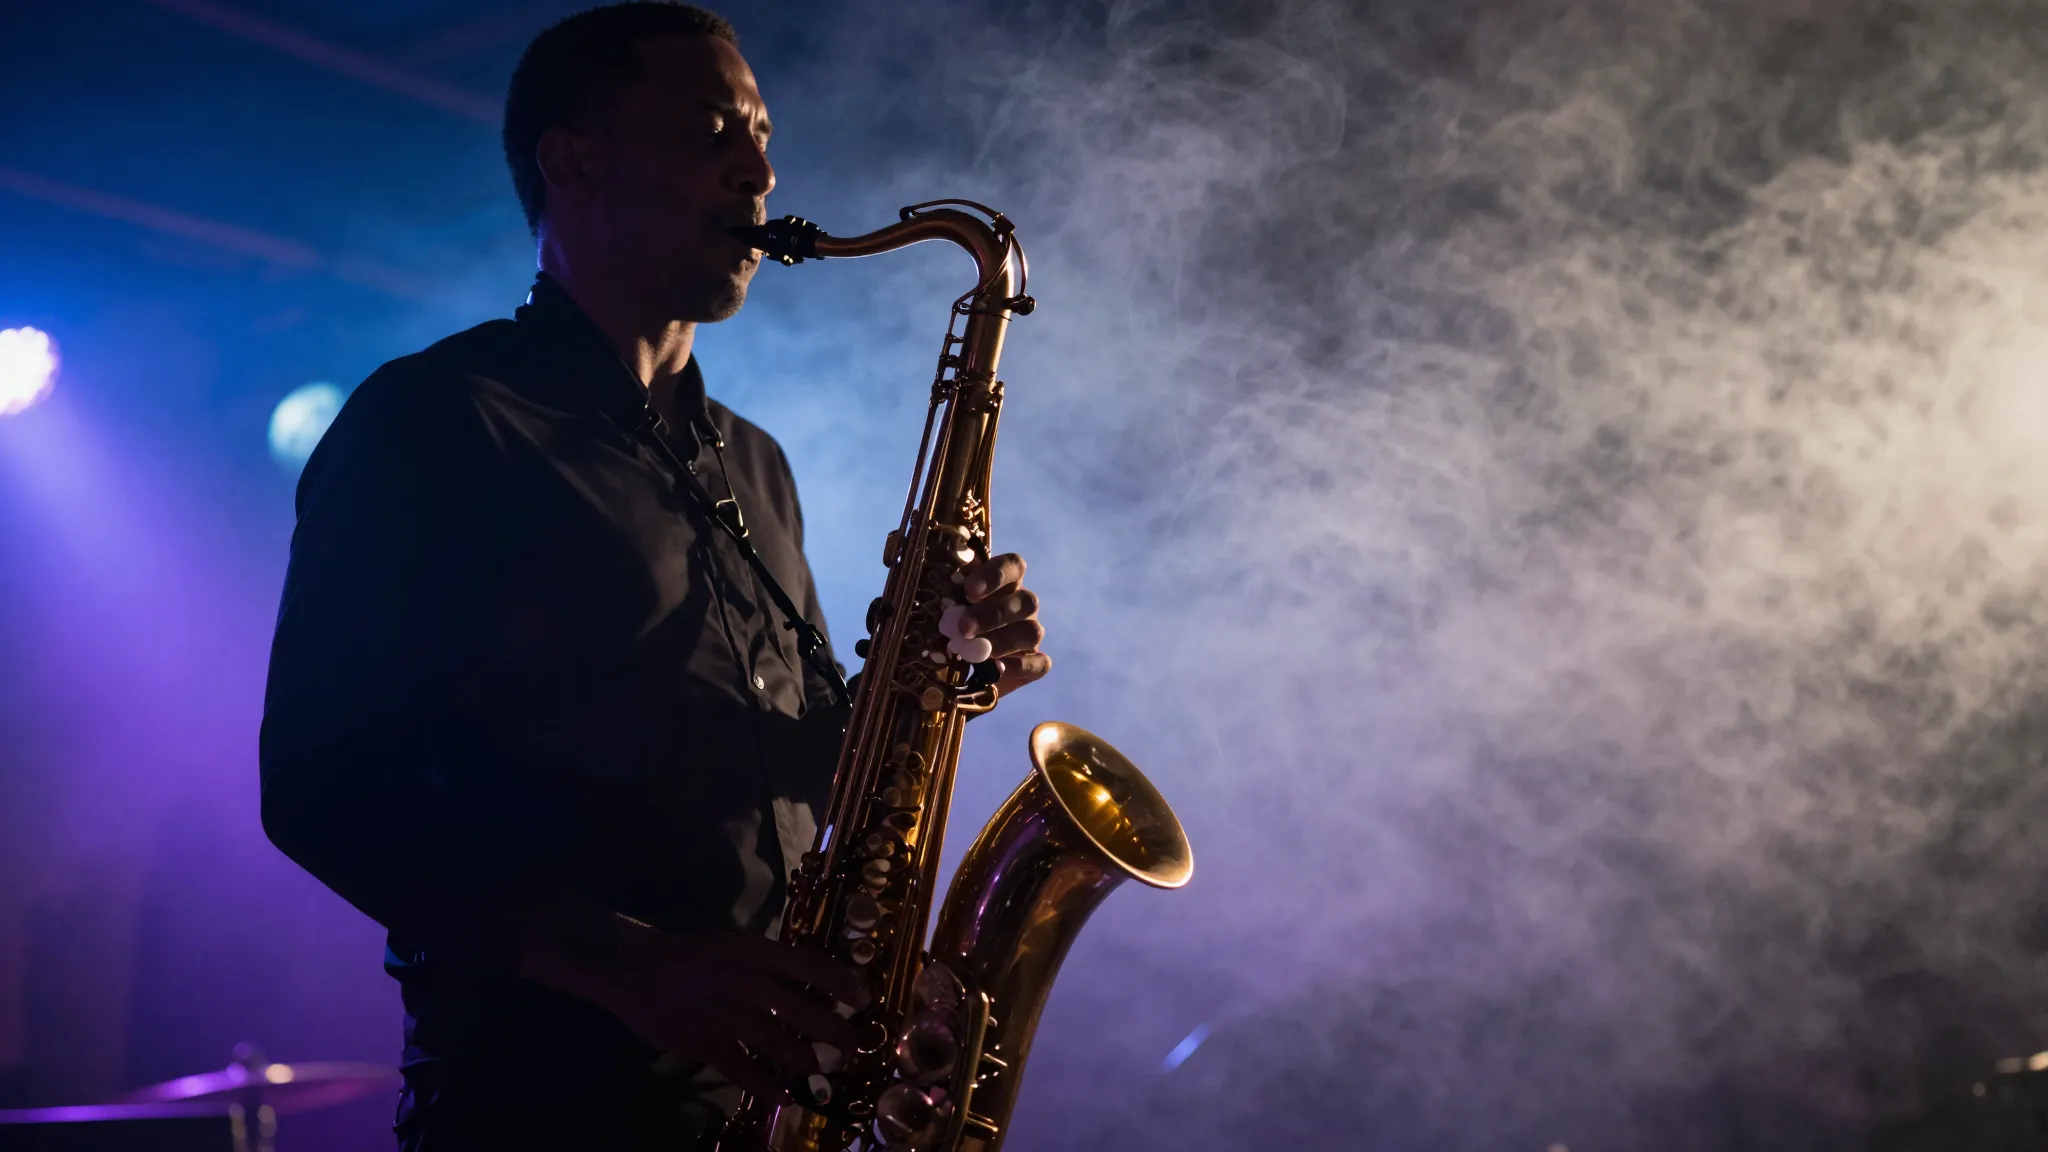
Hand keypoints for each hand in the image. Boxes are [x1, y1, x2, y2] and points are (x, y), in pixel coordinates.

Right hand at [574, 923, 864, 1102]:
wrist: (634, 967)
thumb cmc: (693, 956)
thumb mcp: (736, 947)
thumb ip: (770, 965)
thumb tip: (816, 983)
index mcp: (752, 953)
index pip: (806, 964)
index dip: (838, 982)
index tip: (864, 998)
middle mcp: (741, 981)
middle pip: (798, 1007)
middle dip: (831, 1030)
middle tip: (851, 1047)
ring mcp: (721, 1014)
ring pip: (773, 1040)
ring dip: (803, 1059)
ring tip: (823, 1071)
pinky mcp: (701, 1043)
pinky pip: (739, 1068)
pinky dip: (763, 1085)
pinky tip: (783, 1098)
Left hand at [957, 552, 1048, 697]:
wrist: (953, 670)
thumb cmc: (949, 624)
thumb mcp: (947, 604)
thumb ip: (948, 590)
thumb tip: (939, 579)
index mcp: (1005, 583)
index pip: (1013, 565)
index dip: (995, 575)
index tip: (969, 590)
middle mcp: (1022, 605)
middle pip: (1027, 600)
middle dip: (994, 614)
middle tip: (964, 629)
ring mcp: (1031, 633)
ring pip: (1032, 632)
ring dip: (1003, 642)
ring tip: (975, 655)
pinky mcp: (1035, 663)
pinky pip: (1039, 663)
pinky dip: (1018, 667)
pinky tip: (995, 671)